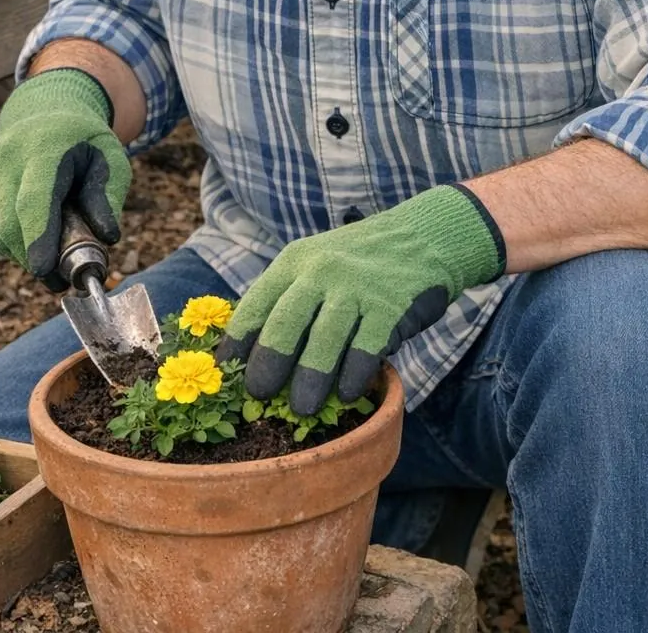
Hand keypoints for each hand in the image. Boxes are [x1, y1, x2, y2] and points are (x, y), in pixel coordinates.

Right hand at [0, 69, 131, 289]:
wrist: (46, 113)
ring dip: (22, 255)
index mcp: (44, 148)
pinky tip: (28, 236)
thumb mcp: (110, 159)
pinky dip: (6, 245)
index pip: (34, 200)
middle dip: (35, 260)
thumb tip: (108, 237)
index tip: (45, 269)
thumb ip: (108, 197)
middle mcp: (6, 157)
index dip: (38, 238)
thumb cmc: (84, 143)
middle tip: (60, 279)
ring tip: (49, 252)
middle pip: (11, 225)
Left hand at [217, 184, 503, 414]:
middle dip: (268, 366)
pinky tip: (348, 393)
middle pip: (285, 324)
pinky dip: (354, 376)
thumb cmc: (357, 263)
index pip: (256, 305)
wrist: (422, 236)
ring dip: (310, 381)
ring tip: (302, 409)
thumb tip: (252, 357)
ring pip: (324, 341)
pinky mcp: (390, 306)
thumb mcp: (315, 262)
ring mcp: (356, 287)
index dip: (238, 344)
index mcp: (294, 261)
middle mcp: (322, 270)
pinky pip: (366, 349)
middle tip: (258, 397)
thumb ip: (288, 299)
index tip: (226, 376)